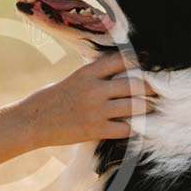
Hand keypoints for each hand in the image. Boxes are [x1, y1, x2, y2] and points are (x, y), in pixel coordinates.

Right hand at [22, 51, 155, 147]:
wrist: (32, 121)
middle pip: (134, 85)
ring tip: (152, 108)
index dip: (139, 62)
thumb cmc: (51, 99)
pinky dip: (135, 127)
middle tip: (158, 91)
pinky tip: (139, 126)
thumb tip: (118, 73)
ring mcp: (96, 110)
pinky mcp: (95, 129)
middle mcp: (94, 89)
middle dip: (150, 89)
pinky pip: (126, 128)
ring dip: (146, 108)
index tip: (149, 66)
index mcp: (87, 72)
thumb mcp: (72, 79)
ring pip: (134, 106)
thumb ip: (94, 76)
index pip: (121, 61)